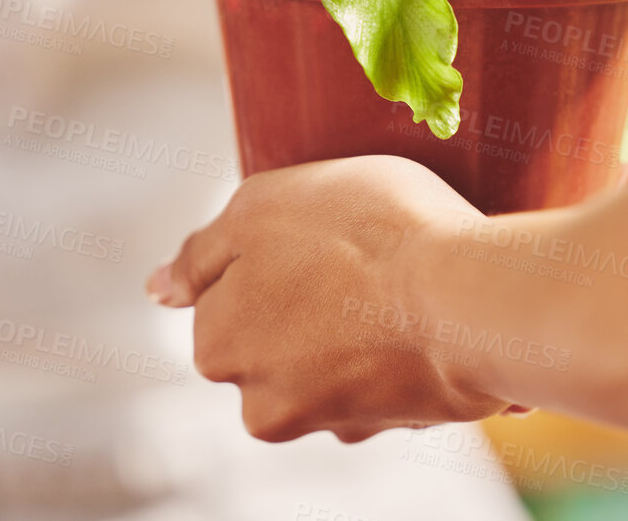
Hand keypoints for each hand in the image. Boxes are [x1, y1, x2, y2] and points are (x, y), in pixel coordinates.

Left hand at [146, 155, 507, 442]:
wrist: (469, 295)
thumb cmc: (366, 233)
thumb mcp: (262, 205)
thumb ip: (200, 252)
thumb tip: (158, 289)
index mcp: (219, 348)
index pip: (227, 297)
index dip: (272, 254)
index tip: (317, 234)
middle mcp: (266, 404)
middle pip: (282, 338)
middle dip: (316, 303)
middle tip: (363, 254)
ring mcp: (339, 420)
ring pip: (341, 362)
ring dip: (368, 329)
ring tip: (409, 278)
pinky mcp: (405, 422)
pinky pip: (400, 377)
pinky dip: (414, 348)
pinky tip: (438, 310)